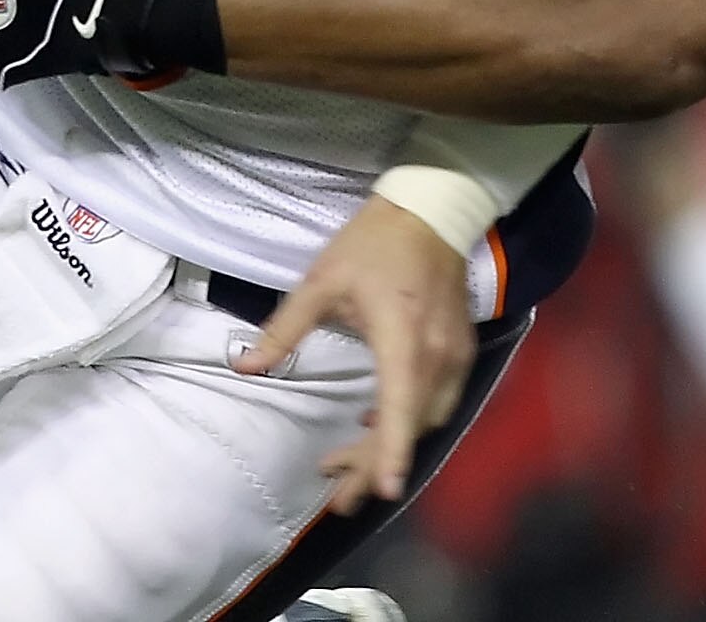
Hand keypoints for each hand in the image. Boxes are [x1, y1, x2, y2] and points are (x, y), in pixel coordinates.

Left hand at [237, 196, 475, 515]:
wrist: (431, 210)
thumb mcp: (321, 281)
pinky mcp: (461, 350)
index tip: (383, 490)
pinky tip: (374, 422)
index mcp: (402, 338)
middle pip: (411, 426)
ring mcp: (455, 354)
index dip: (390, 451)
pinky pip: (438, 401)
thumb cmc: (373, 244)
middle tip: (338, 496)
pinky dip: (408, 421)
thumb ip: (284, 330)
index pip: (399, 406)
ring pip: (426, 419)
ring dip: (390, 445)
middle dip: (374, 465)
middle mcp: (436, 354)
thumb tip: (245, 367)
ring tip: (347, 463)